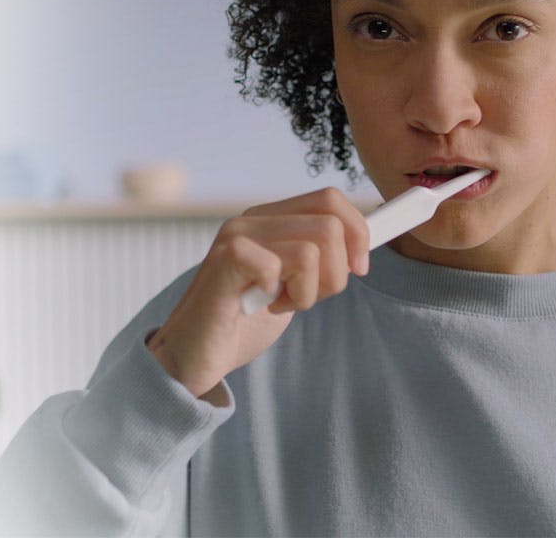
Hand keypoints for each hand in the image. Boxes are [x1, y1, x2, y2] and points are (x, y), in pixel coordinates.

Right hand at [144, 187, 369, 398]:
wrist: (194, 357)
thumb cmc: (242, 323)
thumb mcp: (292, 285)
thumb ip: (319, 261)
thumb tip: (361, 246)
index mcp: (269, 219)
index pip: (330, 199)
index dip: (358, 232)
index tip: (360, 268)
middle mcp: (251, 220)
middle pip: (330, 224)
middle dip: (336, 274)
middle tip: (306, 298)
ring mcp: (235, 238)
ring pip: (312, 248)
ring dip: (308, 291)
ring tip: (280, 304)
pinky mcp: (224, 262)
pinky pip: (279, 266)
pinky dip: (284, 296)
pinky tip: (262, 306)